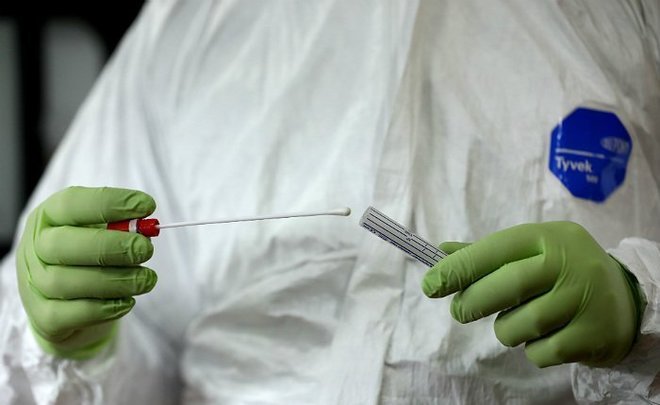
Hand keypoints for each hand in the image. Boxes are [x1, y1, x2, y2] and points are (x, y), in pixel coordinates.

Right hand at [16, 186, 157, 358]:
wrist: (67, 304)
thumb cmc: (89, 257)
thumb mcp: (102, 232)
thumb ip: (122, 226)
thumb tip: (146, 228)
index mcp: (48, 217)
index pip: (71, 204)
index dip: (110, 204)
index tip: (147, 206)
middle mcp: (34, 248)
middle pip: (62, 245)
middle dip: (111, 247)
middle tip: (146, 250)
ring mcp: (34, 284)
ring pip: (66, 282)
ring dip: (115, 280)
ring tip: (146, 279)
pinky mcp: (43, 317)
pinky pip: (69, 314)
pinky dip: (102, 309)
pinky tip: (127, 302)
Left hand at [421, 222, 644, 366]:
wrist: (624, 300)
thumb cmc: (561, 271)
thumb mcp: (530, 250)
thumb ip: (485, 254)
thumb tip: (440, 252)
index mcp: (546, 237)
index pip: (494, 250)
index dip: (459, 268)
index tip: (430, 284)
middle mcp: (568, 263)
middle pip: (506, 286)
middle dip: (472, 303)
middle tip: (460, 311)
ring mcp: (583, 300)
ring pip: (519, 325)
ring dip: (505, 329)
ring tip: (516, 322)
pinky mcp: (592, 335)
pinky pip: (540, 352)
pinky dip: (532, 349)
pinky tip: (546, 336)